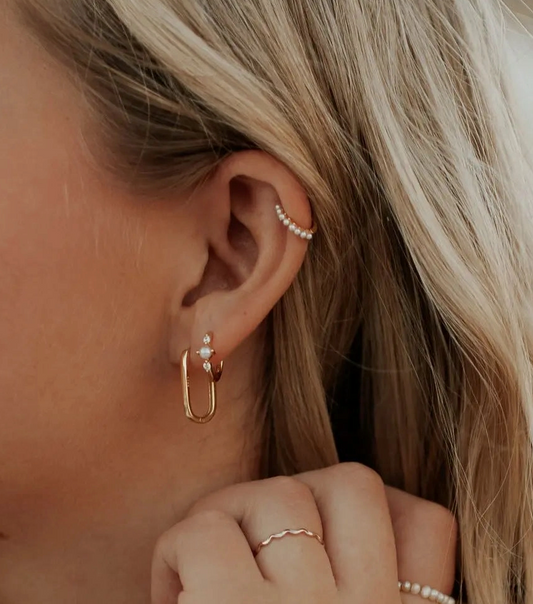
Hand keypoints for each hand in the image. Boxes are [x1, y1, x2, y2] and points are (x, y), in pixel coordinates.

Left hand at [151, 463, 456, 603]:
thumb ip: (360, 578)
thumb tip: (329, 517)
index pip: (430, 521)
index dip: (390, 515)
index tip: (342, 544)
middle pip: (351, 483)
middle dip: (298, 498)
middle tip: (258, 544)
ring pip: (277, 494)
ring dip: (231, 518)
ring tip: (208, 569)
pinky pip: (205, 531)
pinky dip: (178, 554)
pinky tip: (172, 594)